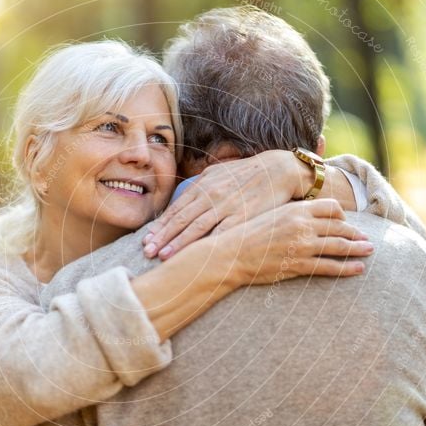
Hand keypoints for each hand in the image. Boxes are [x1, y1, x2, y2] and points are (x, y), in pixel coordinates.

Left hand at [143, 150, 316, 259]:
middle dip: (162, 237)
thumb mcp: (220, 172)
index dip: (160, 225)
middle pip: (181, 219)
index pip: (176, 208)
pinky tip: (196, 256)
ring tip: (163, 256)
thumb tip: (182, 197)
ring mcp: (227, 206)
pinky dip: (206, 245)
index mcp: (204, 185)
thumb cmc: (248, 173)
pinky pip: (221, 233)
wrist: (279, 170)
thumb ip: (201, 185)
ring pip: (196, 227)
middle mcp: (211, 195)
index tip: (147, 238)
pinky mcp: (243, 216)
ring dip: (178, 243)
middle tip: (146, 252)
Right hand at [221, 199, 371, 285]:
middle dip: (356, 234)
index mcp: (296, 210)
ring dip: (357, 249)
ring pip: (339, 246)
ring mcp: (302, 245)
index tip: (346, 223)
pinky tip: (357, 269)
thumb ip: (290, 214)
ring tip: (369, 251)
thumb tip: (303, 215)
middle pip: (339, 227)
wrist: (231, 254)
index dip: (342, 216)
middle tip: (367, 239)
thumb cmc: (246, 235)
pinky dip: (346, 269)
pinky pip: (329, 266)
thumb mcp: (270, 214)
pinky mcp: (299, 265)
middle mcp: (303, 225)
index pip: (331, 208)